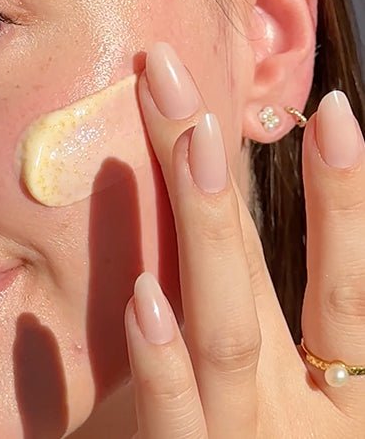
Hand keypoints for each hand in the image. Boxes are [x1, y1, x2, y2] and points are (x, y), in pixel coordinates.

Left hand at [124, 43, 364, 437]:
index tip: (333, 114)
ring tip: (189, 140)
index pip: (339, 279)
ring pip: (232, 330)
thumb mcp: (263, 406)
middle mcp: (298, 410)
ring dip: (210, 234)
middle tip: (183, 83)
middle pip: (259, 274)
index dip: (345, 198)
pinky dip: (164, 368)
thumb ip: (247, 339)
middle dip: (223, 177)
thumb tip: (209, 270)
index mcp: (323, 389)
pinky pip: (175, 426)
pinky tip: (144, 298)